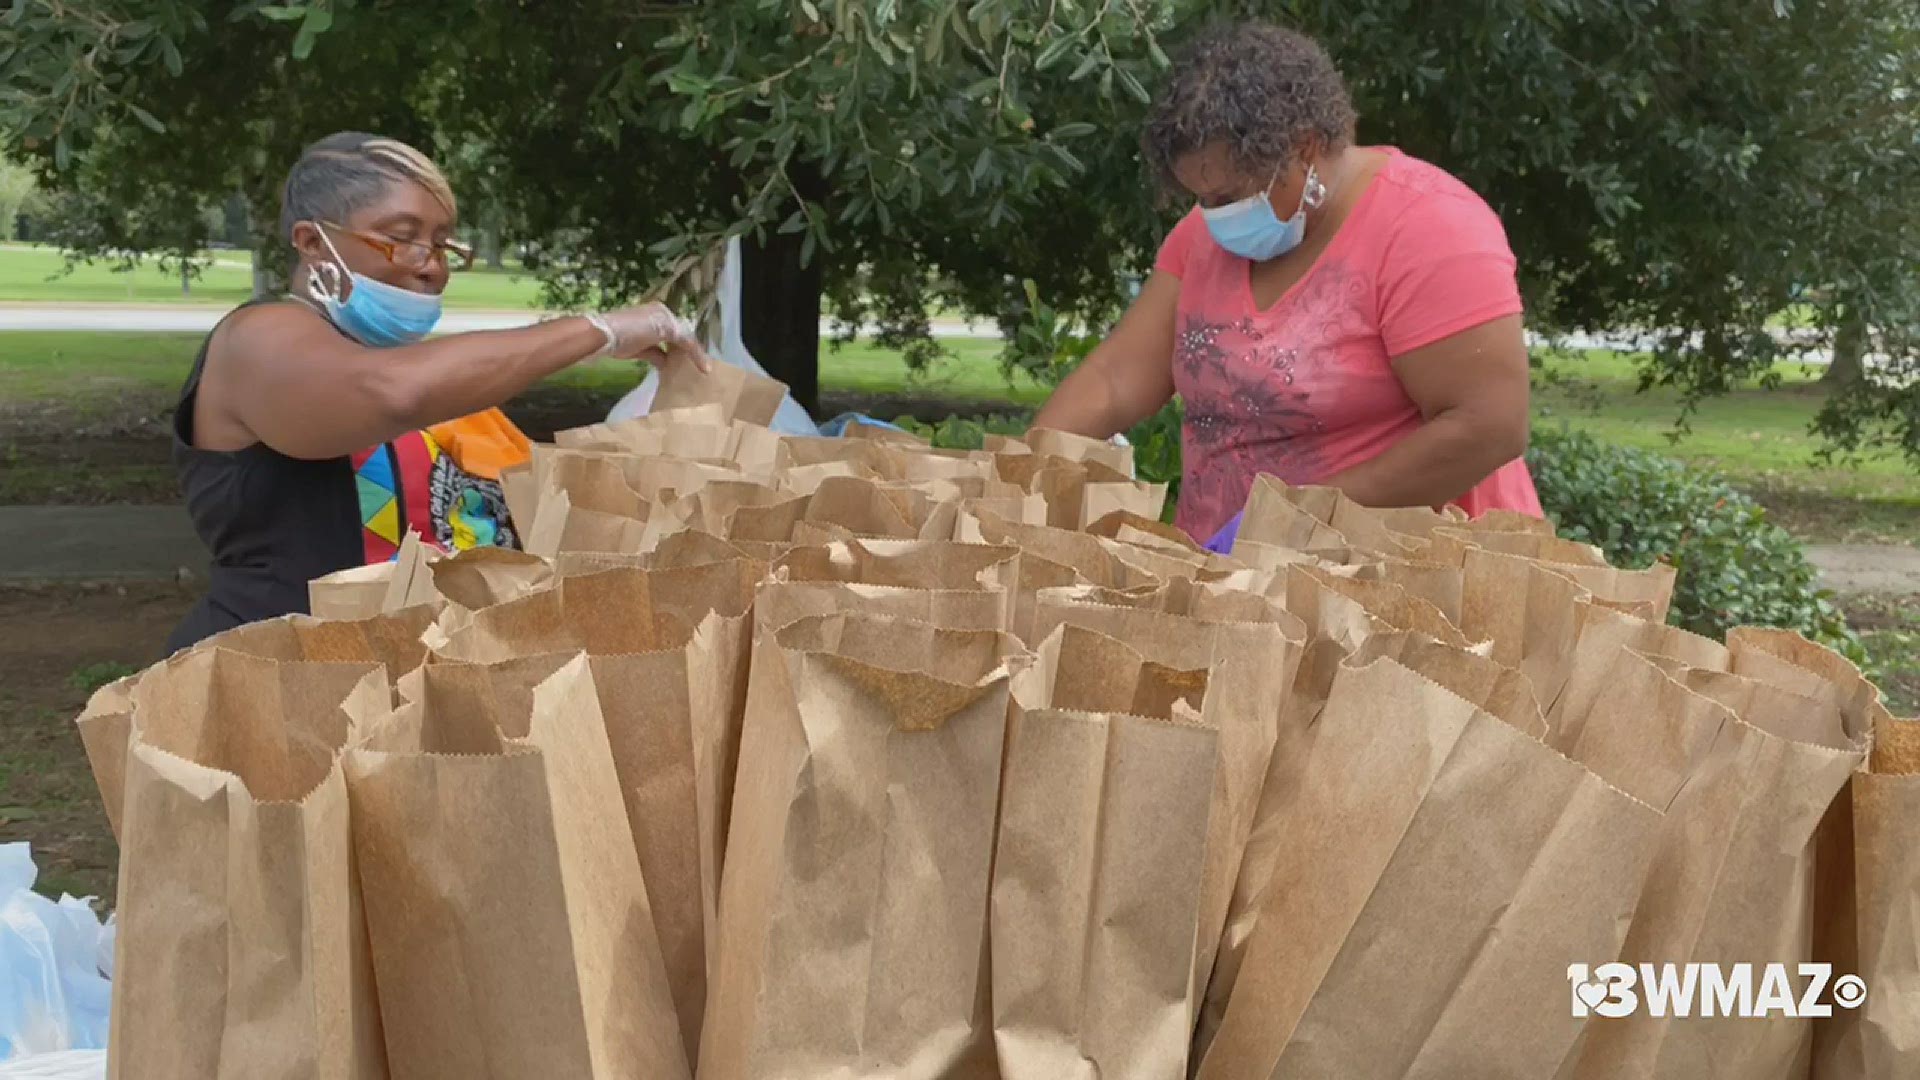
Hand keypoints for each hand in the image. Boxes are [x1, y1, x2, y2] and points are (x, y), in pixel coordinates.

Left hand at [595, 302, 711, 371]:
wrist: (601, 336)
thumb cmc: (632, 329)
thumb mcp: (662, 328)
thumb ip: (681, 337)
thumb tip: (691, 348)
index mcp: (664, 313)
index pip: (686, 333)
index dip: (697, 351)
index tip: (706, 370)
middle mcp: (656, 322)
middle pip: (678, 339)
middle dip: (688, 353)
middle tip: (700, 370)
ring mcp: (646, 335)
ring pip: (668, 349)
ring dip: (677, 359)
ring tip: (686, 373)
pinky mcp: (636, 349)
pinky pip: (656, 356)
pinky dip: (664, 363)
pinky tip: (669, 372)